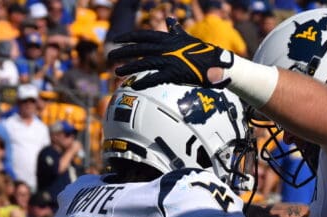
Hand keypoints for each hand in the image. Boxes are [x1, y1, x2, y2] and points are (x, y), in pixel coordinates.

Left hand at [110, 18, 234, 88]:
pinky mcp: (174, 72)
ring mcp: (170, 60)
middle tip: (109, 55)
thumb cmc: (201, 51)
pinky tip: (134, 86)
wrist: (216, 63)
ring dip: (129, 68)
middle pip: (139, 49)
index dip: (129, 37)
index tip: (117, 40)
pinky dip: (144, 82)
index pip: (144, 35)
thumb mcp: (186, 37)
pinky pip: (155, 78)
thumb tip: (169, 19)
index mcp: (168, 39)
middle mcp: (166, 48)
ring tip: (116, 72)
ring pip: (144, 63)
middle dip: (123, 52)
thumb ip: (175, 30)